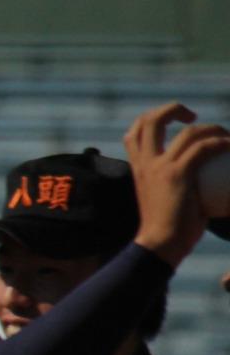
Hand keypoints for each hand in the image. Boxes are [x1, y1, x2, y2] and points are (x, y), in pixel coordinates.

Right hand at [125, 103, 229, 267]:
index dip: (153, 118)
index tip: (174, 125)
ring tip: (226, 138)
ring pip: (187, 133)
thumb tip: (201, 180)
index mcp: (137, 168)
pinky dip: (221, 143)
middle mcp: (145, 163)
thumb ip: (175, 184)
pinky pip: (204, 148)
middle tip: (193, 118)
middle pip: (151, 120)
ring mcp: (160, 167)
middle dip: (173, 109)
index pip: (134, 132)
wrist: (159, 245)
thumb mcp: (161, 200)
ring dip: (212, 129)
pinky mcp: (177, 174)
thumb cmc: (166, 231)